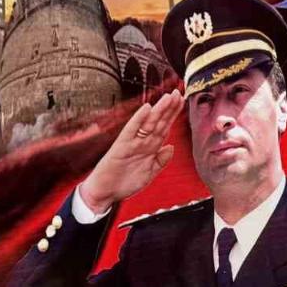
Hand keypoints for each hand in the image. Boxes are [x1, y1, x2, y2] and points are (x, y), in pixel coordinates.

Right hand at [78, 90, 183, 215]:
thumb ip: (160, 160)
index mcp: (150, 148)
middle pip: (159, 122)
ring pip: (148, 123)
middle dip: (169, 108)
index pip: (164, 127)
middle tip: (178, 92)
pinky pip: (131, 130)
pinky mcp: (121, 146)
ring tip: (168, 97)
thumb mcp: (149, 173)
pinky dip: (138, 119)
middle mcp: (142, 142)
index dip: (173, 115)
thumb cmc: (125, 182)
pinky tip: (146, 108)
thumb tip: (171, 147)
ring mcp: (132, 142)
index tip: (182, 102)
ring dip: (159, 110)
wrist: (105, 193)